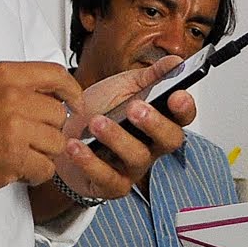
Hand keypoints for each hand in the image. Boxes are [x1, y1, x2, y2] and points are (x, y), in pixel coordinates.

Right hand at [0, 61, 81, 198]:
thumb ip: (21, 90)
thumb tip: (61, 102)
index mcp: (6, 75)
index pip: (57, 75)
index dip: (73, 93)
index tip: (76, 106)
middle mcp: (12, 96)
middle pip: (60, 116)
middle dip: (49, 134)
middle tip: (27, 143)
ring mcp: (13, 126)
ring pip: (57, 144)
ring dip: (43, 156)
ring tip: (19, 157)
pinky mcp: (12, 156)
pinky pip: (46, 168)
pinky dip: (35, 175)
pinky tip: (17, 171)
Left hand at [46, 55, 194, 200]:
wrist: (63, 134)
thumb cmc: (98, 111)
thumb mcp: (123, 86)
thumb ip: (150, 75)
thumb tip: (175, 62)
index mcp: (158, 118)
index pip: (182, 115)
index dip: (184, 108)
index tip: (177, 95)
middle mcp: (151, 145)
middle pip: (169, 140)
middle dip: (155, 124)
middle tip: (136, 108)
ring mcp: (133, 167)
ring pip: (137, 157)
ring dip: (117, 138)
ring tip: (97, 122)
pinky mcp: (112, 184)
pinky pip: (108, 178)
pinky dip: (90, 162)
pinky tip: (76, 145)